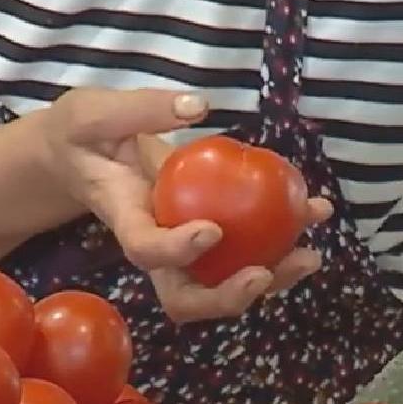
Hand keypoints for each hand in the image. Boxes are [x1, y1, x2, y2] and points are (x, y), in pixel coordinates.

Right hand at [40, 88, 330, 322]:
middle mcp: (157, 249)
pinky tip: (317, 210)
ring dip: (274, 277)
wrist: (87, 153)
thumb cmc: (85, 134)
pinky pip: (250, 250)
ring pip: (226, 284)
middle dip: (229, 297)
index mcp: (124, 221)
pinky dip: (287, 238)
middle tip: (264, 274)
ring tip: (310, 254)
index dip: (177, 250)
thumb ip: (140, 109)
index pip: (146, 250)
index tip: (212, 230)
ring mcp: (188, 251)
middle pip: (187, 297)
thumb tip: (196, 107)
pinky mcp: (215, 238)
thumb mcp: (95, 112)